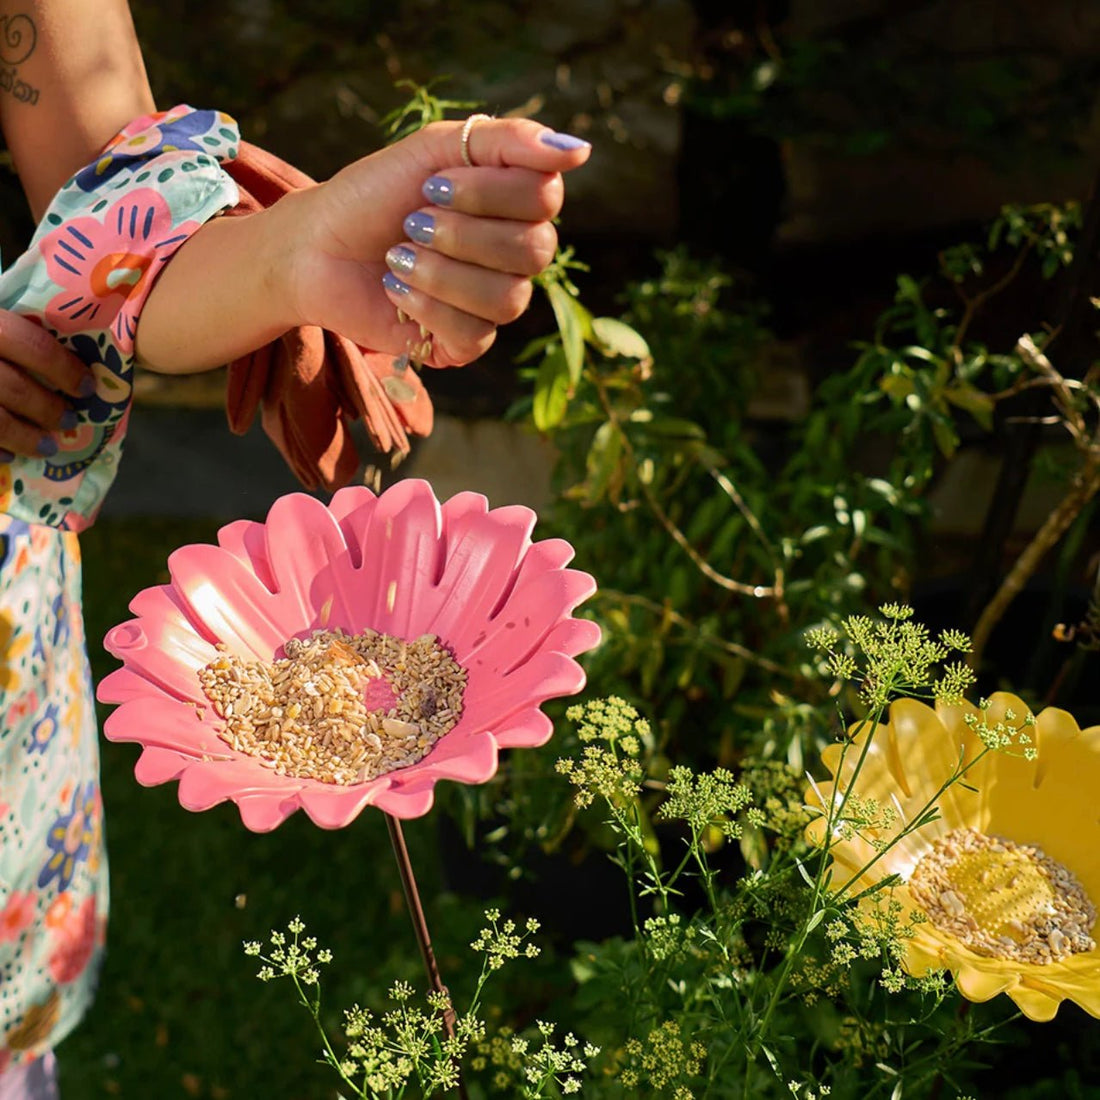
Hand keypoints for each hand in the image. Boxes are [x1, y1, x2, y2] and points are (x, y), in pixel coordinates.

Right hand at [0, 311, 96, 459]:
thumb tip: (83, 363)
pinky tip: (10, 457)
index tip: (88, 388)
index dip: (66, 370)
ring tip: (48, 448)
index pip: (33, 345)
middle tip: (70, 422)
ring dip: (26, 438)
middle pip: (14, 388)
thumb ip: (27, 333)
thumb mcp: (0, 319)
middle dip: (48, 410)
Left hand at [282, 116, 590, 366]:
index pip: (545, 198)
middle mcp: (515, 255)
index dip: (489, 193)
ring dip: (440, 273)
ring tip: (399, 257)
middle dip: (461, 233)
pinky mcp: (465, 343)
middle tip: (412, 222)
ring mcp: (493, 302)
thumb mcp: (436, 148)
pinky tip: (398, 291)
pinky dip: (427, 308)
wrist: (315, 248)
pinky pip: (475, 334)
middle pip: (535, 251)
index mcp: (516, 203)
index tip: (431, 184)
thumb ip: (509, 141)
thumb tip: (579, 150)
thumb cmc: (373, 193)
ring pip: (507, 299)